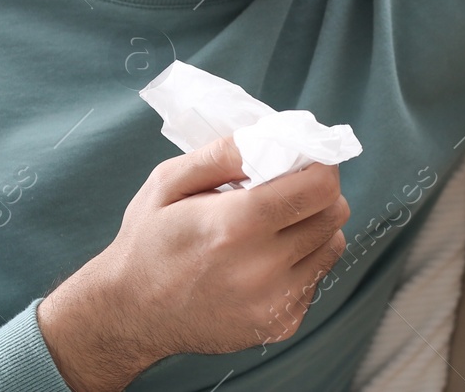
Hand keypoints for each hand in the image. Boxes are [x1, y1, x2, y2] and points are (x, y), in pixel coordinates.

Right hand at [37, 135, 349, 391]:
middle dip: (319, 194)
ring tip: (277, 225)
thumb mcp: (169, 181)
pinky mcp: (280, 326)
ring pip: (332, 245)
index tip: (305, 161)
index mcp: (234, 224)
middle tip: (290, 190)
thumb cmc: (148, 240)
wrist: (130, 314)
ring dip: (314, 227)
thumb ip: (224, 154)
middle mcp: (261, 268)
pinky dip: (301, 262)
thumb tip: (274, 137)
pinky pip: (315, 278)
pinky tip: (265, 259)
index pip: (319, 188)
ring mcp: (274, 302)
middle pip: (334, 214)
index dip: (319, 166)